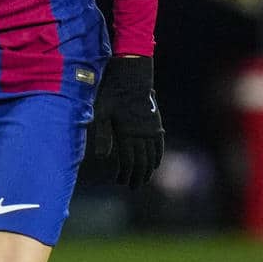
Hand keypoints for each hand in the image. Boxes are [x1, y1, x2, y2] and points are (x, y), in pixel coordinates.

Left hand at [93, 55, 163, 189]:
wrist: (132, 75)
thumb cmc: (112, 91)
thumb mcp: (102, 112)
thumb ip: (102, 135)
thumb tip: (102, 158)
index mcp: (126, 133)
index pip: (128, 161)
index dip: (125, 174)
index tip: (120, 182)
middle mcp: (141, 133)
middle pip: (141, 162)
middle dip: (137, 176)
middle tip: (132, 186)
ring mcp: (151, 128)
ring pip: (152, 155)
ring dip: (148, 169)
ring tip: (143, 179)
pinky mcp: (156, 122)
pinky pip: (160, 144)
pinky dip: (158, 156)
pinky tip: (156, 163)